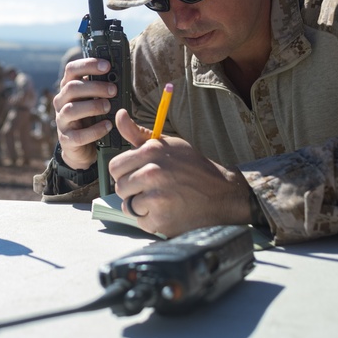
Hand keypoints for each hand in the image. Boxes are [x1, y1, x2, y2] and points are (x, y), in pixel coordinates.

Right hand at [52, 57, 117, 169]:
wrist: (84, 148)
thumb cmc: (92, 118)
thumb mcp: (96, 100)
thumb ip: (102, 88)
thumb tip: (119, 75)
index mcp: (69, 88)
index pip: (71, 69)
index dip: (88, 65)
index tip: (107, 66)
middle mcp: (61, 102)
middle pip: (72, 88)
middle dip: (95, 87)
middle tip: (114, 90)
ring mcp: (62, 121)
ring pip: (71, 110)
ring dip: (93, 106)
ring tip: (109, 107)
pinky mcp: (67, 139)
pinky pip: (78, 135)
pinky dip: (95, 130)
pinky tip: (108, 126)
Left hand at [109, 109, 252, 237]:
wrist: (222, 194)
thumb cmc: (193, 168)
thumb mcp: (168, 145)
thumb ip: (139, 134)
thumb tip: (119, 115)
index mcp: (151, 151)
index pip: (115, 167)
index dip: (125, 172)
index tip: (138, 175)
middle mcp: (152, 173)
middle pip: (120, 187)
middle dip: (132, 190)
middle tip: (152, 189)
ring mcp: (156, 198)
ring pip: (128, 206)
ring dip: (141, 206)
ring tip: (161, 200)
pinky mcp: (161, 220)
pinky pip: (141, 222)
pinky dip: (152, 220)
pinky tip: (167, 212)